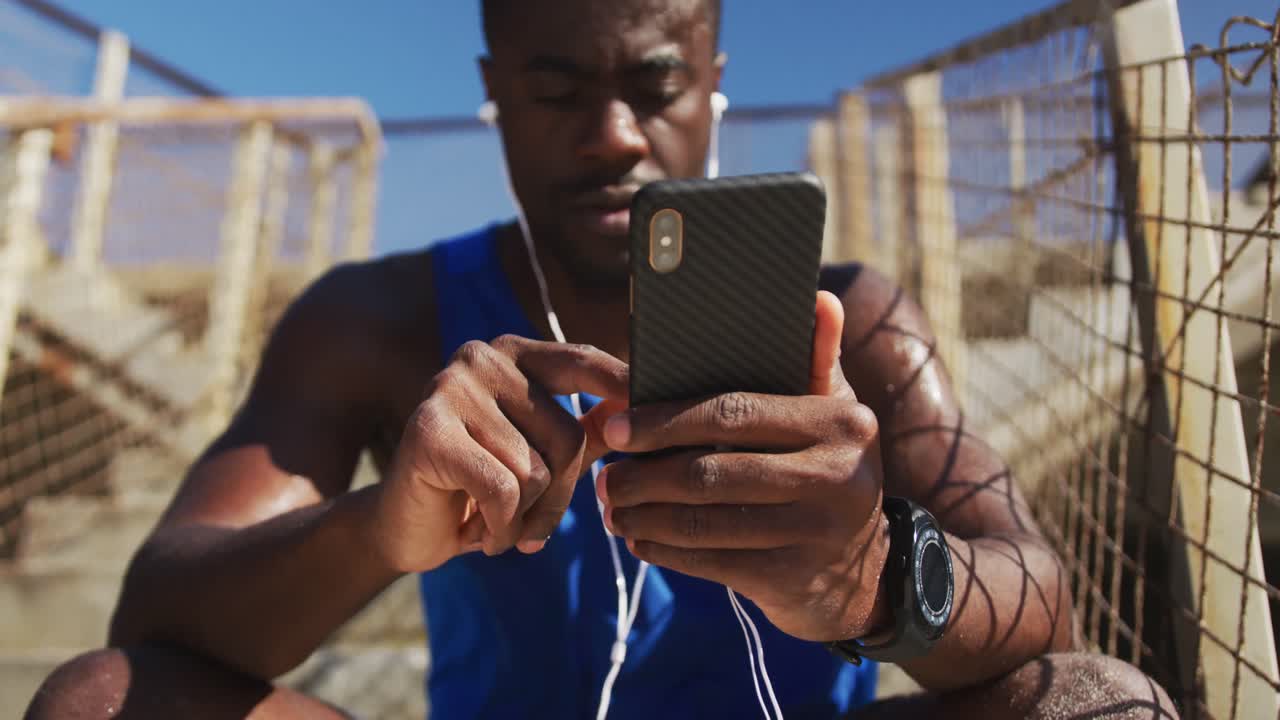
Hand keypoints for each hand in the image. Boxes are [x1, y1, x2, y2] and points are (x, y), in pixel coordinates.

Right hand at [372, 335, 627, 572]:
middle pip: (567, 437)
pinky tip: (476, 531)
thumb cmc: (482, 488)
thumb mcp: (541, 453)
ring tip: (497, 523)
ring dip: (524, 518)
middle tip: (531, 523)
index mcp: (516, 354)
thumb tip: (641, 411)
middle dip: (559, 497)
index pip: (584, 362)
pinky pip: (501, 490)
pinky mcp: (427, 430)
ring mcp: (450, 388)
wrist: (405, 526)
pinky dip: (499, 526)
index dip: (622, 385)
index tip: (655, 407)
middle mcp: (482, 358)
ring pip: (534, 470)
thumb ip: (588, 429)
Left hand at [596, 291, 890, 641]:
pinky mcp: (792, 580)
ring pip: (702, 521)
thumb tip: (817, 297)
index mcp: (841, 423)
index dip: (664, 420)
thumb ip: (816, 360)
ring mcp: (815, 533)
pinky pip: (708, 562)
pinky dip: (664, 550)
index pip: (734, 412)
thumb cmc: (827, 473)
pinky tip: (640, 539)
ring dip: (644, 514)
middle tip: (604, 474)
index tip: (613, 425)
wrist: (867, 572)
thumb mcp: (835, 416)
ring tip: (612, 507)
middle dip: (644, 473)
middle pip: (710, 470)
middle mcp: (835, 476)